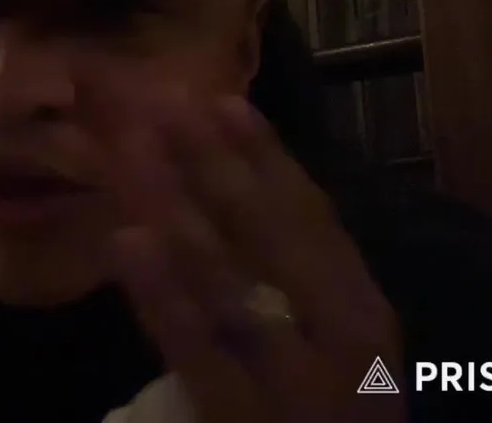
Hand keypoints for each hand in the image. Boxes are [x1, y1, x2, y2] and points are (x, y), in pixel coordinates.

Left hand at [104, 94, 404, 421]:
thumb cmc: (329, 419)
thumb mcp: (332, 346)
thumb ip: (296, 281)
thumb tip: (233, 188)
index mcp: (365, 312)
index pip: (312, 218)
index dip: (264, 155)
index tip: (220, 100)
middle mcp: (342, 340)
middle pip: (269, 235)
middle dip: (210, 164)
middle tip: (159, 105)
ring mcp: (297, 386)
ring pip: (229, 280)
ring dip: (176, 206)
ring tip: (130, 153)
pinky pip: (199, 352)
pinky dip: (163, 294)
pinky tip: (126, 243)